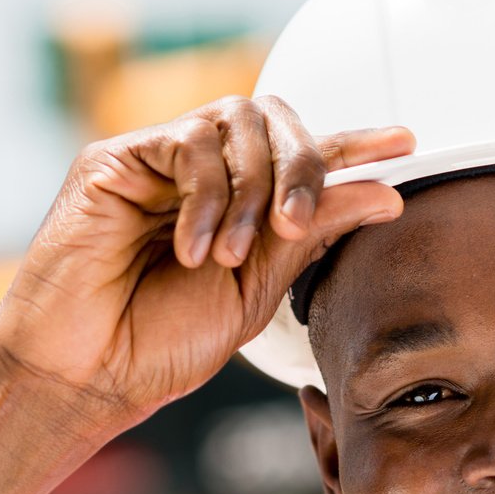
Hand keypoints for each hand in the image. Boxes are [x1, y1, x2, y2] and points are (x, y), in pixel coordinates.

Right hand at [0, 95, 410, 434]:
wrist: (87, 372)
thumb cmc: (162, 341)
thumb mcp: (259, 289)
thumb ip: (312, 234)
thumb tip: (384, 191)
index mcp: (242, 204)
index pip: (305, 156)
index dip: (356, 144)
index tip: (407, 143)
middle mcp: (203, 173)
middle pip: (277, 121)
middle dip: (303, 165)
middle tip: (295, 221)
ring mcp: (157, 160)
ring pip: (237, 123)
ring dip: (251, 190)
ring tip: (230, 256)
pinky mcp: (114, 159)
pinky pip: (188, 144)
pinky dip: (206, 197)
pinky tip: (191, 250)